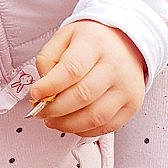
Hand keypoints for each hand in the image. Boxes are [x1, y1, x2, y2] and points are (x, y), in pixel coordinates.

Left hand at [28, 21, 145, 136]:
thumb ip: (47, 59)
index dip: (50, 86)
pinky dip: (84, 130)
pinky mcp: (132, 104)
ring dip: (67, 124)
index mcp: (95, 43)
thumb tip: (42, 89)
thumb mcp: (64, 37)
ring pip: (95, 116)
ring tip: (53, 120)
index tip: (34, 94)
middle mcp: (115, 65)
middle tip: (41, 111)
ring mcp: (126, 87)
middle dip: (55, 109)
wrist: (126, 42)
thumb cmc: (92, 42)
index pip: (72, 69)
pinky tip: (72, 123)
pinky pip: (106, 126)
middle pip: (82, 96)